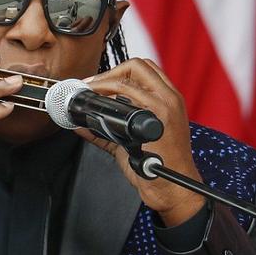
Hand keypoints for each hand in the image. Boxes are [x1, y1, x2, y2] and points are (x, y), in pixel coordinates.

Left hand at [77, 58, 205, 226]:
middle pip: (138, 65)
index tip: (97, 83)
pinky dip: (107, 97)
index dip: (117, 70)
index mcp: (168, 101)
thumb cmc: (158, 168)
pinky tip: (95, 109)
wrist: (173, 189)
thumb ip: (107, 131)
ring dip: (105, 81)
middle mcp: (170, 99)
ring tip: (89, 93)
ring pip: (133, 76)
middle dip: (109, 72)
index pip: (144, 69)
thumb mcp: (132, 143)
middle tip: (91, 86)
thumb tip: (81, 125)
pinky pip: (128, 96)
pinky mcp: (157, 119)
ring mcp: (166, 107)